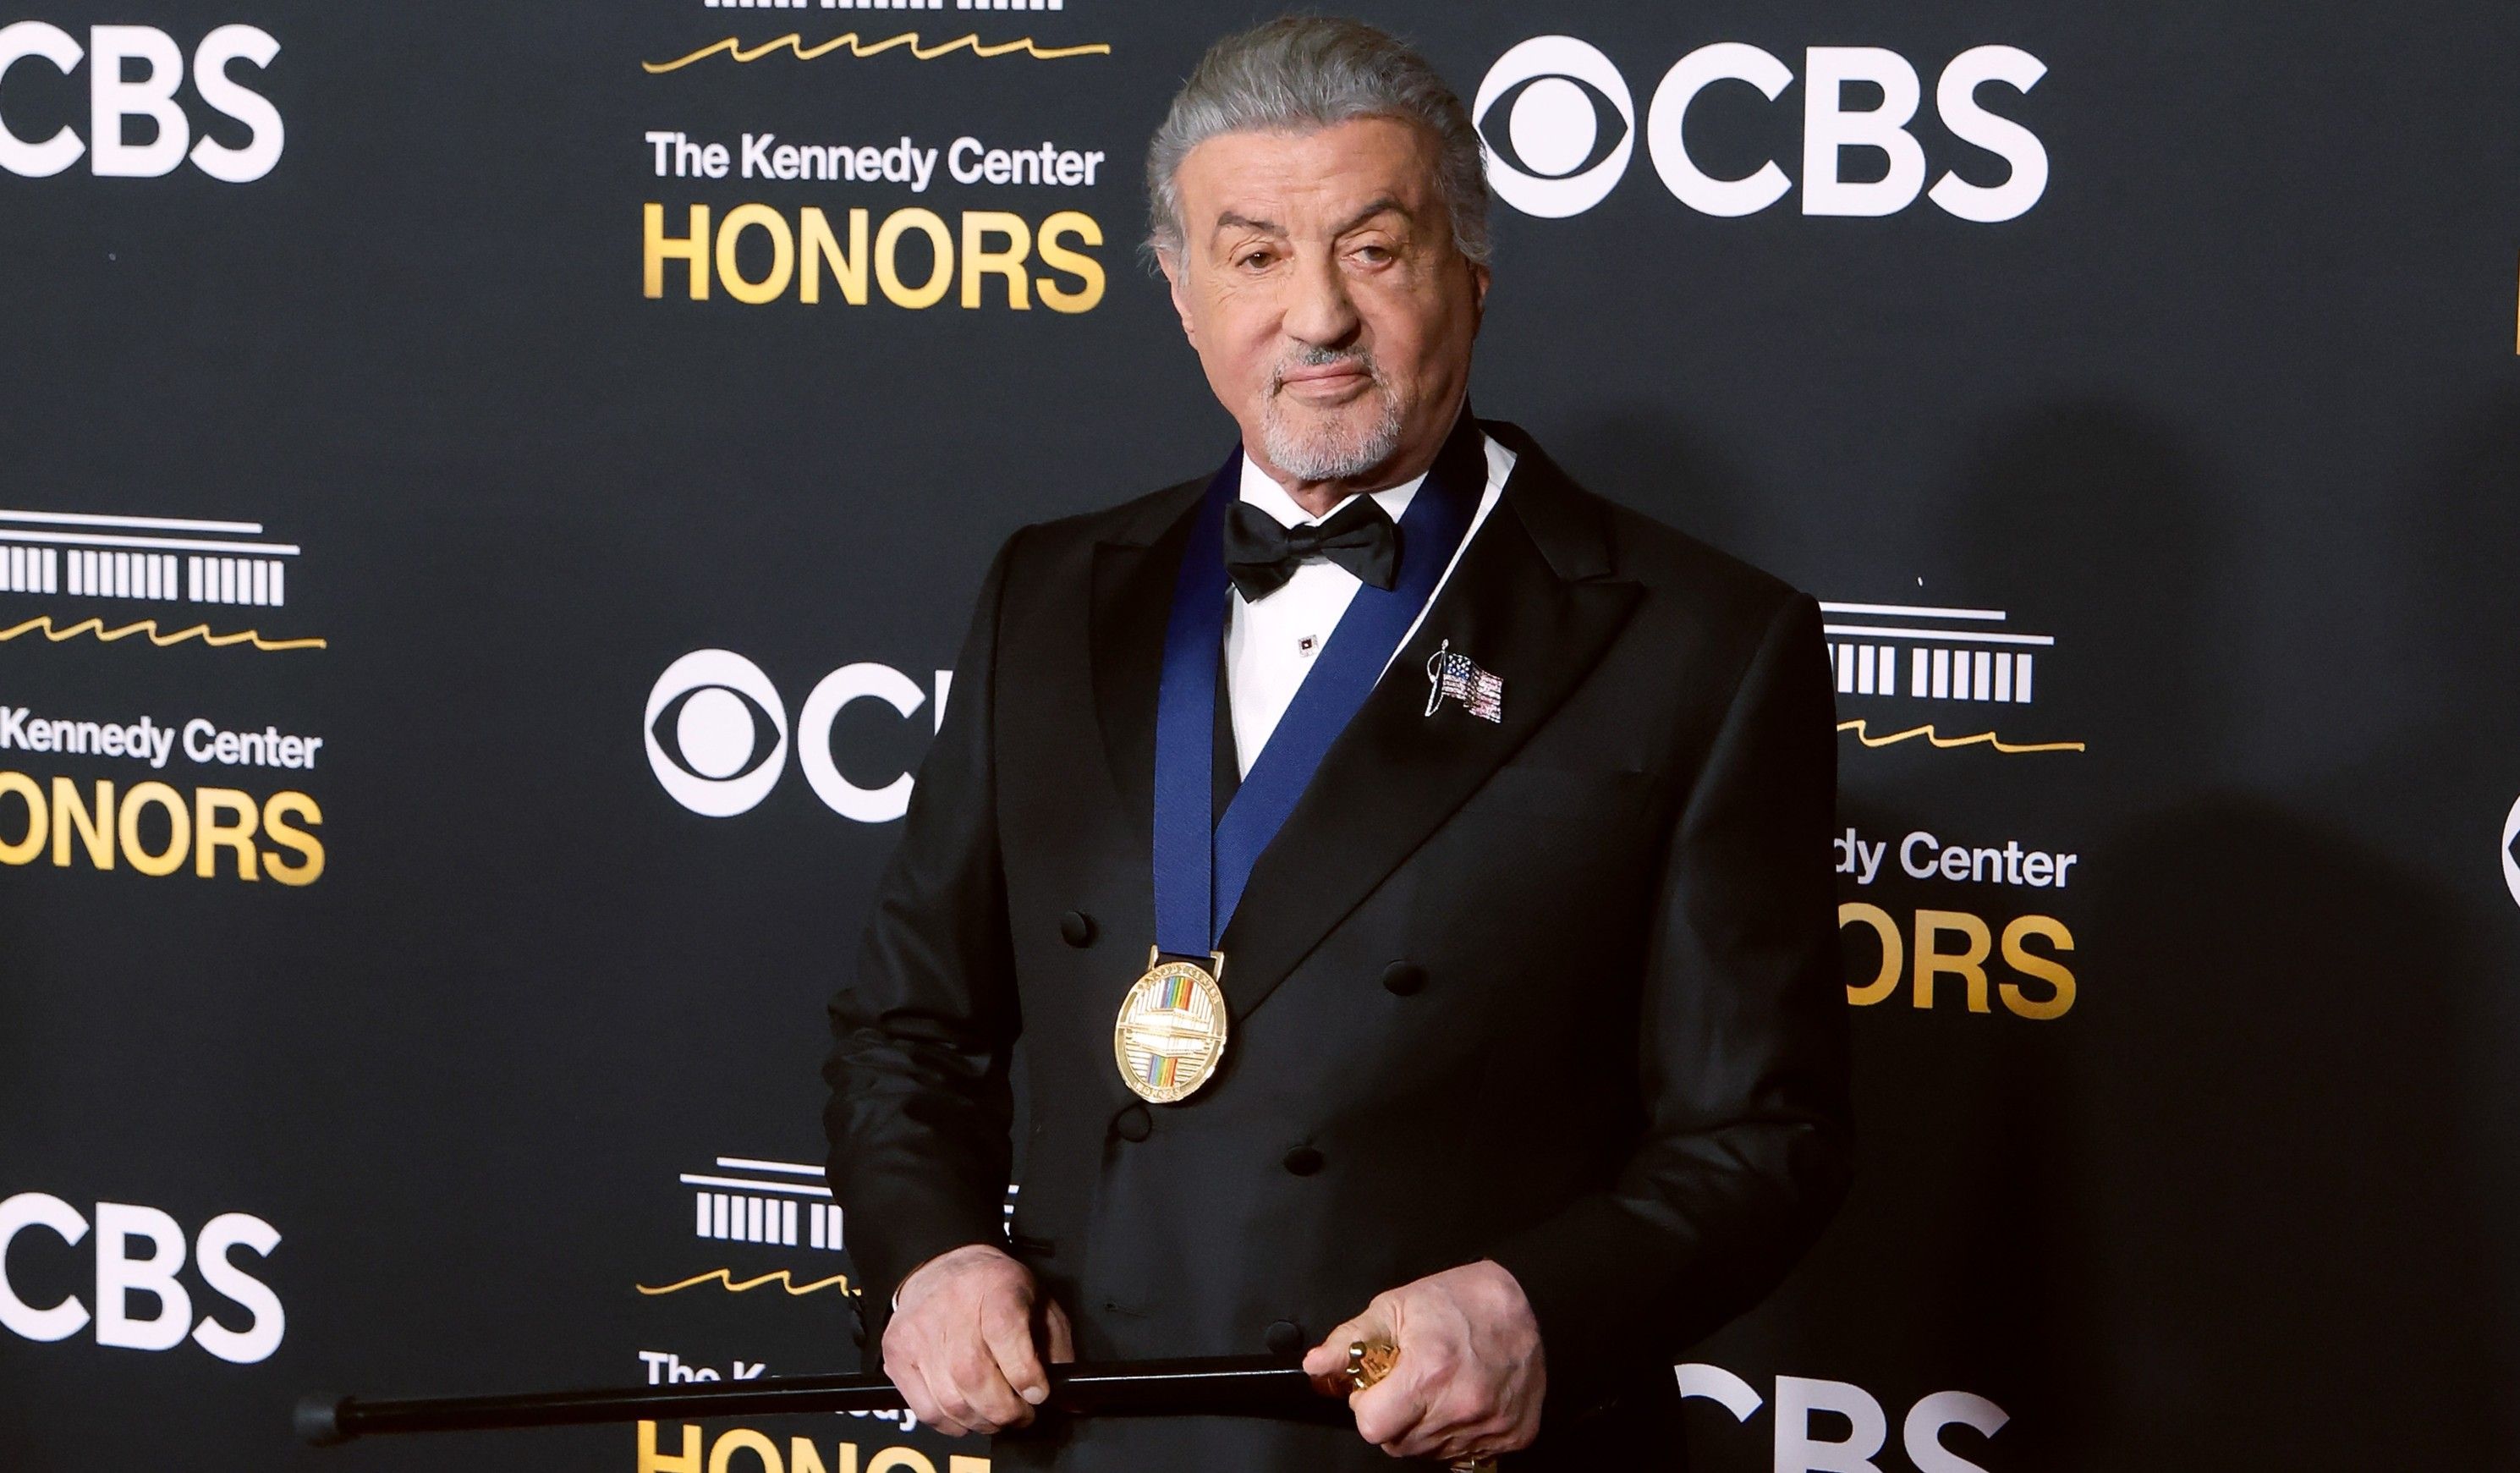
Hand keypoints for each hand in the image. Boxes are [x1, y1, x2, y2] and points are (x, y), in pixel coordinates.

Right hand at [882, 1243, 1075, 1436]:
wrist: (942, 1264)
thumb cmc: (995, 1287)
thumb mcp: (1037, 1301)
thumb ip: (1055, 1347)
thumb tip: (1068, 1396)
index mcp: (995, 1286)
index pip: (1005, 1333)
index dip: (1024, 1373)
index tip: (1038, 1392)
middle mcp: (952, 1307)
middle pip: (974, 1376)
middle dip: (1006, 1410)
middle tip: (1021, 1415)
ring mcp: (919, 1333)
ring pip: (950, 1400)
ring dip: (981, 1421)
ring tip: (997, 1417)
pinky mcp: (897, 1354)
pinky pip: (923, 1408)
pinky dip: (950, 1424)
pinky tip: (967, 1416)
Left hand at [1301, 1260, 1545, 1463]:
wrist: (1533, 1303)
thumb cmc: (1462, 1300)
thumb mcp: (1396, 1307)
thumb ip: (1351, 1342)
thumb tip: (1316, 1366)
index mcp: (1428, 1371)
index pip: (1371, 1426)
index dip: (1366, 1406)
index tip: (1377, 1386)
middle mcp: (1461, 1406)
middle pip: (1398, 1444)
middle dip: (1393, 1416)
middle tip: (1410, 1382)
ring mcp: (1490, 1426)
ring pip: (1428, 1452)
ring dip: (1424, 1427)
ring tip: (1439, 1387)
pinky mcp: (1513, 1436)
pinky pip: (1465, 1455)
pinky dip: (1457, 1434)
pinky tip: (1463, 1401)